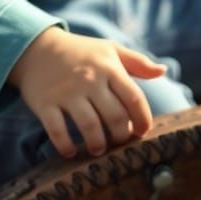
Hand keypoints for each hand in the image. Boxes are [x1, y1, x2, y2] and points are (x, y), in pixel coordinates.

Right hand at [7, 26, 165, 158]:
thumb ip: (138, 62)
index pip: (133, 98)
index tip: (141, 131)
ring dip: (98, 145)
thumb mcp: (109, 49)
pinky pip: (58, 132)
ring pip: (90, 128)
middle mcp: (89, 79)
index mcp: (108, 67)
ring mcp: (66, 93)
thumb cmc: (80, 51)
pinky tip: (71, 151)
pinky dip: (66, 147)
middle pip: (114, 118)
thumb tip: (164, 71)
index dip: (142, 119)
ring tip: (99, 148)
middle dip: (121, 137)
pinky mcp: (45, 104)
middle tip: (119, 142)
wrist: (37, 48)